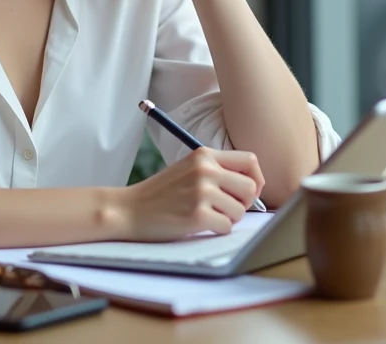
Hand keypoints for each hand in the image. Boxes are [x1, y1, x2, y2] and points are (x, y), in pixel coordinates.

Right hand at [117, 148, 265, 240]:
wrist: (129, 210)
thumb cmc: (161, 193)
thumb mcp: (188, 169)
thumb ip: (217, 170)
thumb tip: (254, 186)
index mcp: (204, 155)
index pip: (250, 161)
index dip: (256, 179)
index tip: (248, 192)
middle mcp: (205, 170)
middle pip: (251, 188)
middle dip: (245, 203)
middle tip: (228, 209)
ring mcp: (201, 192)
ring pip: (240, 211)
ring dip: (229, 218)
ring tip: (208, 216)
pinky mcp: (197, 215)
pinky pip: (226, 227)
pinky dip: (217, 230)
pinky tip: (199, 225)